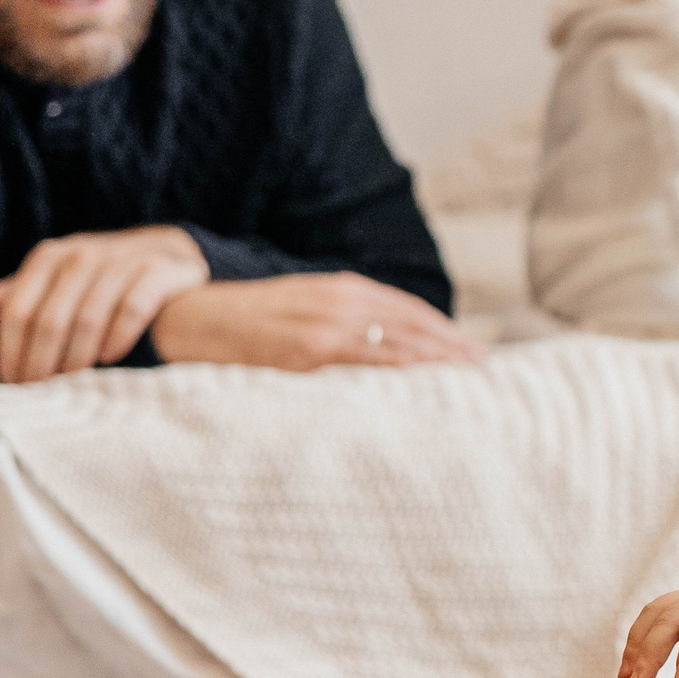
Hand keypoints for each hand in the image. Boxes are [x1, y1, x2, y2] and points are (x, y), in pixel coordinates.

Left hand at [0, 225, 209, 382]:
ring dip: (76, 358)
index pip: (16, 312)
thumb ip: (1, 302)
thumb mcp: (46, 283)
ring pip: (88, 317)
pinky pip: (132, 308)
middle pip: (50, 319)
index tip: (11, 386)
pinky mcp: (156, 272)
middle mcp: (80, 255)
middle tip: (40, 395)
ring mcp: (120, 261)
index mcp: (47, 258)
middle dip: (42, 363)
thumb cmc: (93, 278)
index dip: (10, 353)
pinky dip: (118, 337)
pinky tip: (110, 358)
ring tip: (72, 386)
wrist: (162, 252)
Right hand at [149, 272, 479, 370]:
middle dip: (452, 348)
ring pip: (397, 343)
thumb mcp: (306, 310)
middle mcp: (343, 301)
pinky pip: (363, 362)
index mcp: (345, 289)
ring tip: (467, 383)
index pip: (410, 311)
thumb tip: (387, 349)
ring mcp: (326, 325)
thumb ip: (345, 322)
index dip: (446, 332)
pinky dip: (397, 373)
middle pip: (414, 325)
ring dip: (436, 362)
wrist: (190, 317)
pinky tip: (421, 388)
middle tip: (487, 371)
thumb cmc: (251, 322)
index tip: (476, 353)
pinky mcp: (307, 351)